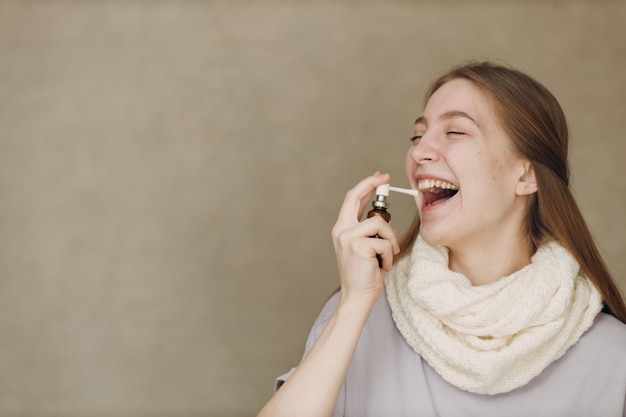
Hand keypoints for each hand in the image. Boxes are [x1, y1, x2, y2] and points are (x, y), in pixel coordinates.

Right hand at [331, 173, 399, 304]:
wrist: (357, 297)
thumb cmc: (365, 275)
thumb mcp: (371, 250)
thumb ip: (375, 234)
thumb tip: (389, 224)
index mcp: (342, 229)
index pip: (352, 200)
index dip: (365, 186)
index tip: (379, 177)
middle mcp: (341, 230)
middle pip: (355, 197)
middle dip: (371, 184)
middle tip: (386, 177)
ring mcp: (348, 237)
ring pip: (380, 224)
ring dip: (390, 241)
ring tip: (386, 257)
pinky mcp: (358, 246)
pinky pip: (385, 242)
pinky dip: (389, 255)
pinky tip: (381, 267)